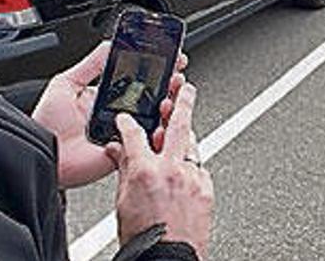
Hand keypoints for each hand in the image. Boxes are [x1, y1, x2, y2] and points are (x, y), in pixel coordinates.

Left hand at [31, 42, 187, 188]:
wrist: (41, 153)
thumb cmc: (46, 123)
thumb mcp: (66, 83)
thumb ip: (90, 65)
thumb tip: (110, 44)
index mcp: (106, 97)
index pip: (136, 80)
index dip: (155, 69)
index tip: (170, 58)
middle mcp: (117, 114)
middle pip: (151, 98)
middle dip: (168, 85)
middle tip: (177, 74)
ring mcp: (123, 133)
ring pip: (154, 120)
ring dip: (167, 107)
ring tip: (172, 94)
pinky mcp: (125, 152)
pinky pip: (147, 144)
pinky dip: (159, 134)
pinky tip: (164, 121)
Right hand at [105, 84, 213, 259]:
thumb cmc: (144, 239)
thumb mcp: (122, 203)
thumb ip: (123, 170)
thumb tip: (118, 152)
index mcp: (145, 172)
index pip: (134, 133)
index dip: (127, 121)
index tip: (125, 117)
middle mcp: (172, 170)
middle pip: (178, 124)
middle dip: (182, 100)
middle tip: (184, 86)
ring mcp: (193, 179)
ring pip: (192, 145)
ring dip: (184, 137)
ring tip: (177, 130)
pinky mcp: (207, 189)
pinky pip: (199, 168)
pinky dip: (190, 165)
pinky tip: (182, 169)